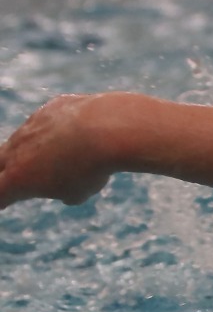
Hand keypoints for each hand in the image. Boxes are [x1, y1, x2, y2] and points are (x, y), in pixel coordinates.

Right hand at [0, 94, 120, 209]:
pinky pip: (47, 121)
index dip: (2, 199)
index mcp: (18, 179)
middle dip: (5, 171)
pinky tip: (78, 133)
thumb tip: (67, 193)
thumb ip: (66, 193)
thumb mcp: (79, 192)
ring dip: (32, 148)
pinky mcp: (49, 109)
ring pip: (22, 139)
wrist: (105, 128)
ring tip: (53, 156)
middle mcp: (16, 150)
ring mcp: (31, 126)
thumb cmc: (90, 169)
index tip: (5, 202)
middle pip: (0, 161)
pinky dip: (56, 130)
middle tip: (13, 177)